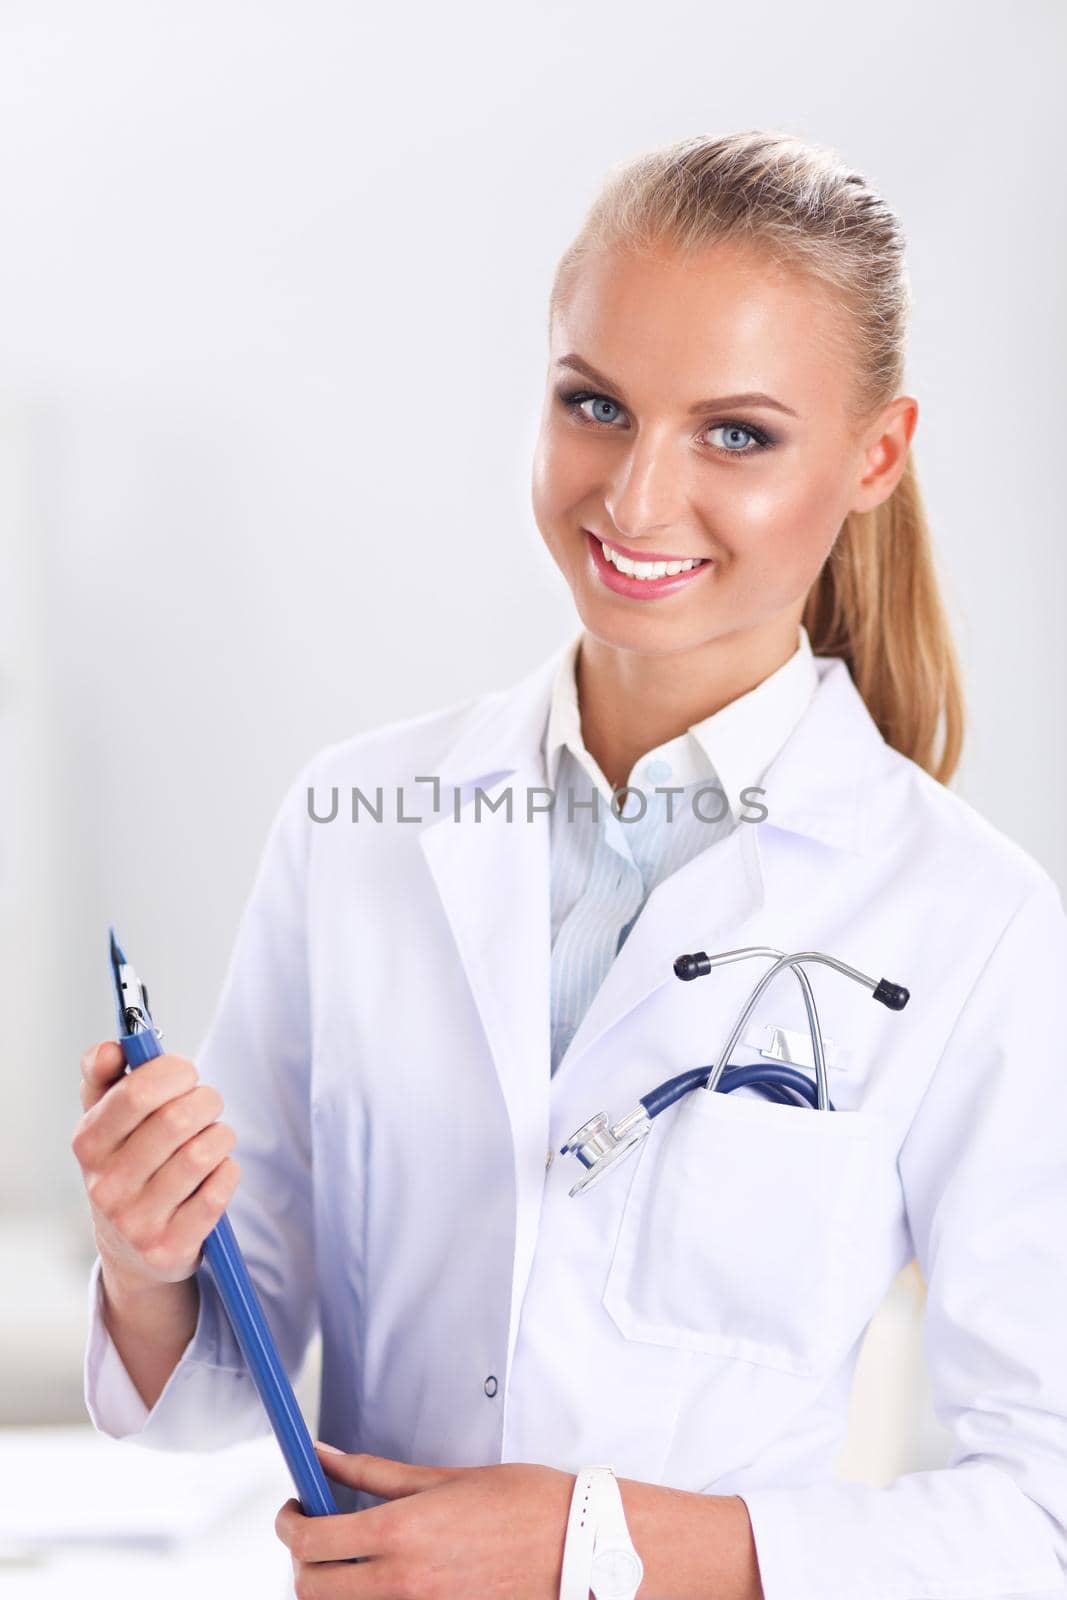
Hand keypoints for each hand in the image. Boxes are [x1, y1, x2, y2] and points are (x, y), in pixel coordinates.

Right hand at [71, 1040, 239, 1292]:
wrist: (130, 1247)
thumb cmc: (126, 1164)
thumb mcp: (105, 1120)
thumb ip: (103, 1074)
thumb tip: (111, 1047)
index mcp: (89, 1143)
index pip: (137, 1092)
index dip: (173, 1071)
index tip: (186, 1072)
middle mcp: (106, 1185)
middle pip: (177, 1119)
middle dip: (206, 1100)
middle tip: (208, 1104)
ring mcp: (136, 1221)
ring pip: (203, 1153)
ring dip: (221, 1136)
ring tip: (213, 1138)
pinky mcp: (169, 1246)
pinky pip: (218, 1191)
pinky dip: (227, 1171)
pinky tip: (215, 1172)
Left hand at [275, 1442, 575, 1598]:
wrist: (578, 1547)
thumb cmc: (522, 1505)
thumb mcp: (443, 1478)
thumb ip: (375, 1472)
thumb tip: (326, 1454)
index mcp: (401, 1533)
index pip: (311, 1543)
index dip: (288, 1525)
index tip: (293, 1510)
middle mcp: (402, 1582)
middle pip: (312, 1588)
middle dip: (302, 1560)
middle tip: (316, 1531)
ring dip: (331, 1585)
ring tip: (350, 1556)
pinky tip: (383, 1576)